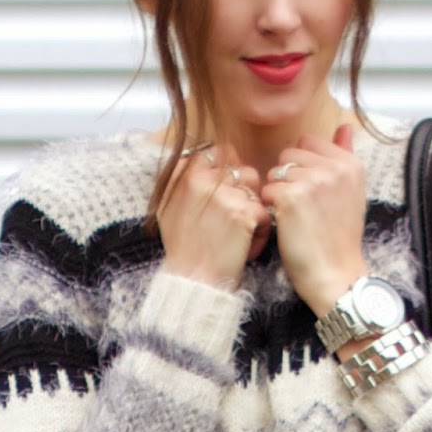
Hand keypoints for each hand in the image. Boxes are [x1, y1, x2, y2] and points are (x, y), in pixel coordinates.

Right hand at [156, 144, 267, 289]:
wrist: (193, 280)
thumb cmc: (182, 247)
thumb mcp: (168, 206)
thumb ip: (180, 178)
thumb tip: (195, 156)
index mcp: (184, 173)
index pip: (216, 151)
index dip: (227, 169)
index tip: (225, 190)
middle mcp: (203, 178)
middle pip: (240, 168)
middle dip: (243, 190)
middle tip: (233, 217)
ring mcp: (225, 194)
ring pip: (255, 188)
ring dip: (253, 208)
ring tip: (239, 232)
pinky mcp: (245, 212)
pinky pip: (264, 211)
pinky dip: (260, 230)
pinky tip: (246, 246)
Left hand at [260, 125, 367, 314]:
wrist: (336, 274)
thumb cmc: (339, 238)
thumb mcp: (351, 193)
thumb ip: (345, 155)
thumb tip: (345, 126)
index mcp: (350, 164)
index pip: (308, 142)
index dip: (302, 166)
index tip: (311, 192)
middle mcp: (334, 167)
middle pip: (288, 154)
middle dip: (288, 178)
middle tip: (303, 208)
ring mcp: (313, 180)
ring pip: (275, 172)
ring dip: (278, 193)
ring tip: (296, 217)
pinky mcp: (291, 196)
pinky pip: (267, 190)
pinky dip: (270, 208)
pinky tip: (286, 224)